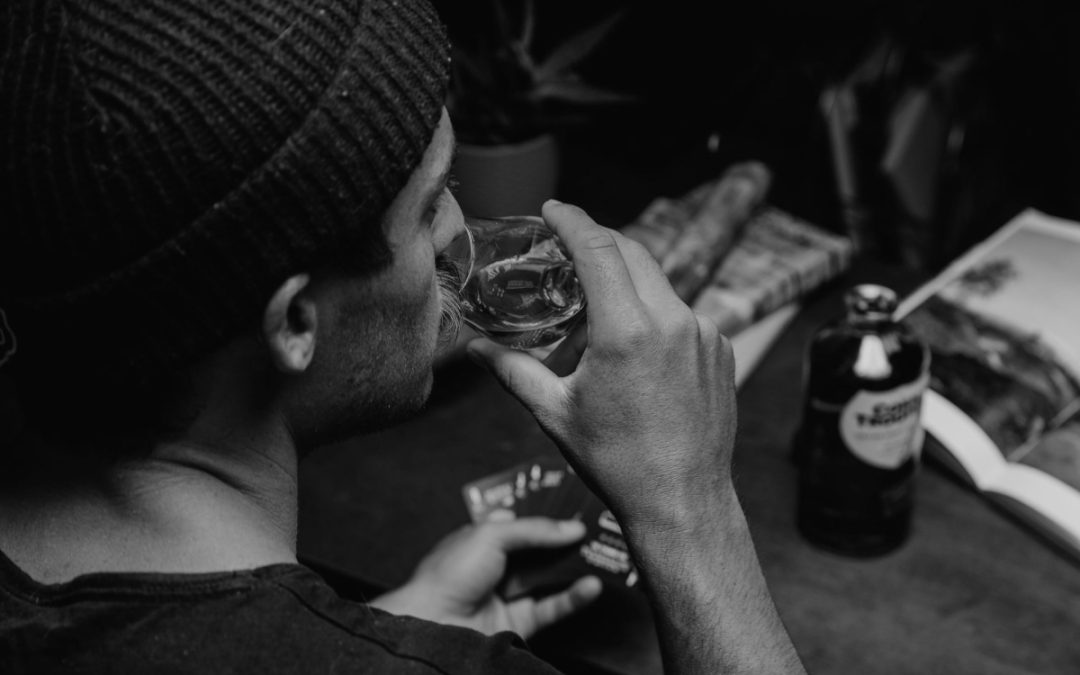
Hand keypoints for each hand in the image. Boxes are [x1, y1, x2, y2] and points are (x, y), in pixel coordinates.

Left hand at [370, 518, 601, 637]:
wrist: (435, 621)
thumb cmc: (449, 573)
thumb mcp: (492, 535)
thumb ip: (535, 530)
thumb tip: (573, 528)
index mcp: (483, 538)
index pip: (520, 522)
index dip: (546, 516)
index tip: (576, 509)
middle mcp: (498, 565)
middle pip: (539, 550)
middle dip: (566, 542)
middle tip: (596, 531)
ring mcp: (510, 593)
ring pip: (550, 578)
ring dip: (574, 567)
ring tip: (602, 554)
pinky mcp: (521, 620)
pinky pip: (553, 606)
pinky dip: (574, 596)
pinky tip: (591, 585)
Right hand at [467, 200, 737, 530]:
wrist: (682, 501)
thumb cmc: (617, 462)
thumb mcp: (555, 413)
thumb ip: (511, 370)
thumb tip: (472, 349)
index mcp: (628, 331)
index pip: (599, 249)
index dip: (572, 220)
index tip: (554, 208)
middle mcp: (672, 322)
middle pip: (632, 254)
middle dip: (598, 244)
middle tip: (566, 253)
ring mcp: (703, 334)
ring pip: (658, 284)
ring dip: (624, 285)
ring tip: (594, 320)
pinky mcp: (720, 350)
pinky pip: (681, 314)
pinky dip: (652, 315)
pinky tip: (632, 350)